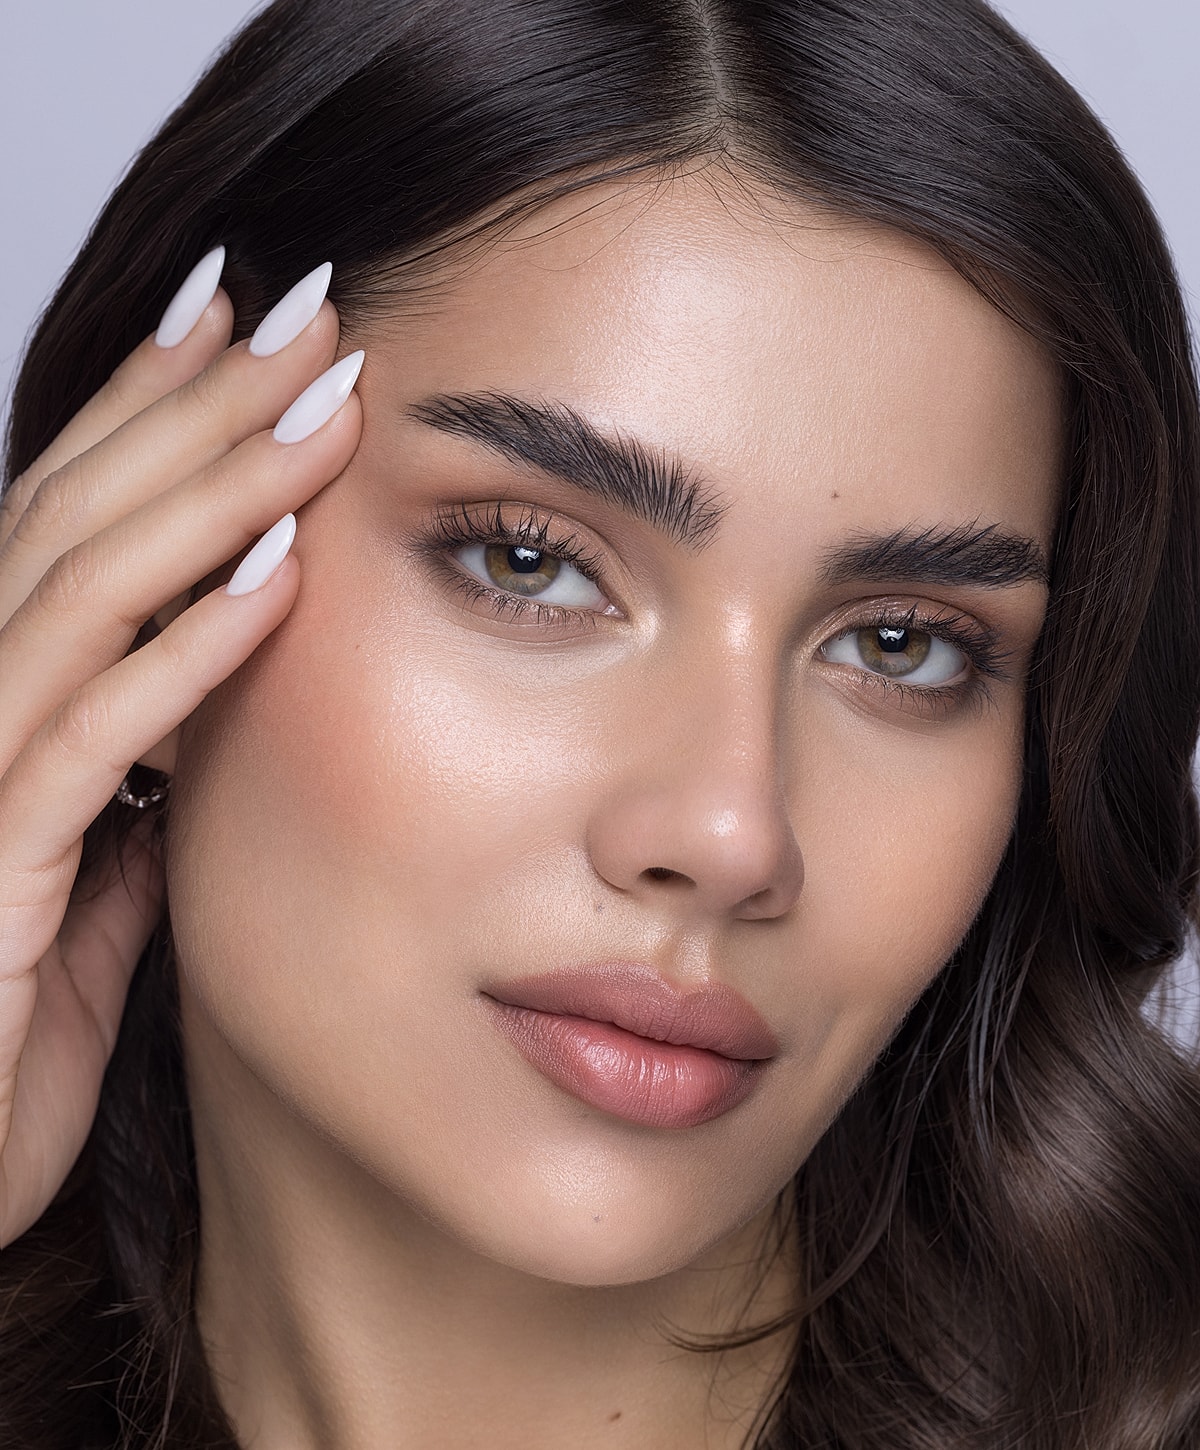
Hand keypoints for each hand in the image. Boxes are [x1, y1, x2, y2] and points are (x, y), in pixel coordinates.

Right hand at [0, 253, 363, 1245]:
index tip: (251, 325)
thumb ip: (134, 796)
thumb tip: (209, 723)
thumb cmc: (4, 1039)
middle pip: (76, 514)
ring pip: (81, 591)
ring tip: (319, 405)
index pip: (74, 518)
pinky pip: (92, 734)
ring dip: (209, 490)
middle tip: (309, 309)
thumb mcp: (93, 892)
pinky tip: (278, 578)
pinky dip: (186, 647)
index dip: (154, 410)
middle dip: (195, 403)